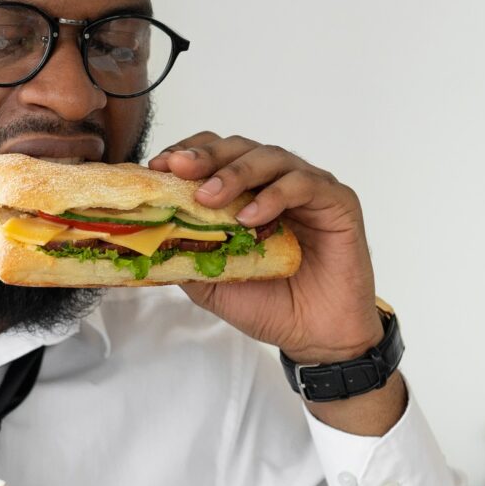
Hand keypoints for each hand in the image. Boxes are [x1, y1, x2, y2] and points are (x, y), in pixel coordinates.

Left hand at [149, 134, 383, 362]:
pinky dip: (274, 196)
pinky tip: (252, 218)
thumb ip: (187, 254)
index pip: (215, 156)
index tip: (159, 166)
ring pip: (270, 158)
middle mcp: (277, 183)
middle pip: (239, 148)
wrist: (316, 337)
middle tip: (179, 169)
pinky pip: (303, 184)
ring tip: (210, 198)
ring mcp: (308, 189)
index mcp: (248, 193)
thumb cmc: (271, 305)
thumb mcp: (214, 281)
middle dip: (205, 156)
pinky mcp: (337, 202)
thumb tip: (147, 236)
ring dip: (235, 174)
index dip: (187, 154)